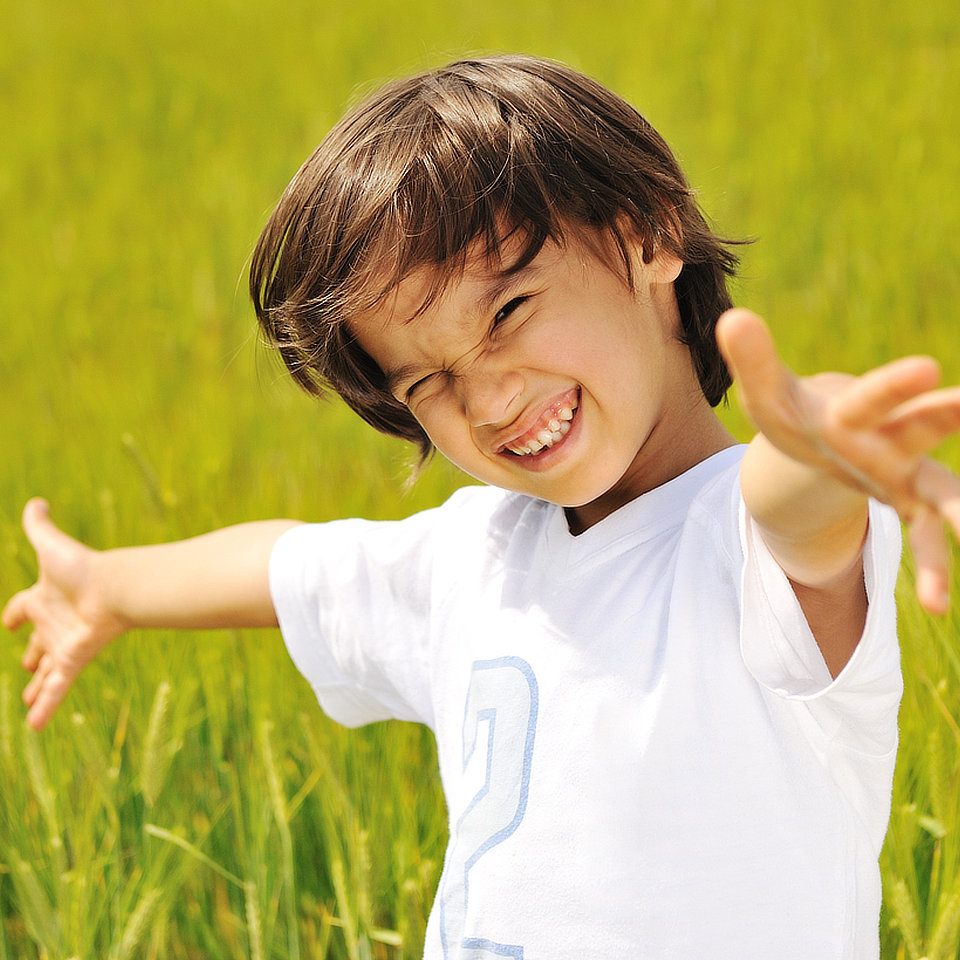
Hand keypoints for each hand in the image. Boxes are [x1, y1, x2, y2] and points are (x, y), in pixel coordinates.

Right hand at [2, 499, 126, 729]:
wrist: (117, 588)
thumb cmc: (83, 567)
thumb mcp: (51, 545)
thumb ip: (39, 526)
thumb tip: (36, 501)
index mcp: (45, 598)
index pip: (23, 608)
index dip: (15, 614)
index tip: (7, 622)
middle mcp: (55, 623)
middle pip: (40, 642)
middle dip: (33, 653)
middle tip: (27, 664)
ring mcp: (64, 644)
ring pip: (47, 671)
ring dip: (37, 687)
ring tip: (28, 702)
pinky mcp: (73, 660)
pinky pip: (55, 690)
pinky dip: (45, 708)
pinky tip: (34, 727)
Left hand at [716, 308, 959, 613]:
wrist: (823, 436)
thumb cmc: (795, 412)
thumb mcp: (766, 394)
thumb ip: (752, 360)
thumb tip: (729, 317)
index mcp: (854, 408)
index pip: (874, 396)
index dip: (896, 386)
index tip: (928, 369)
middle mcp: (891, 436)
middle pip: (924, 427)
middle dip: (948, 418)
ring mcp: (905, 472)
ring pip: (940, 491)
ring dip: (959, 510)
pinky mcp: (906, 504)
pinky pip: (923, 539)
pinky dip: (930, 569)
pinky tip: (932, 605)